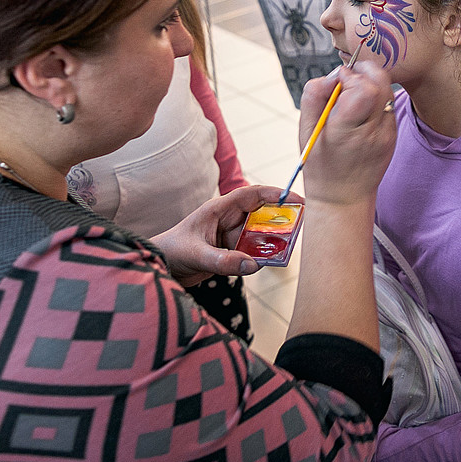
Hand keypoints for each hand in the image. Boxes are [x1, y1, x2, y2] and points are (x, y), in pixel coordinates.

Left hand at [152, 185, 287, 285]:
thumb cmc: (172, 251)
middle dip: (280, 219)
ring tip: (287, 248)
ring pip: (259, 235)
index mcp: (219, 209)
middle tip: (299, 227)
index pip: (252, 195)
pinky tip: (269, 262)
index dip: (275, 194)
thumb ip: (224, 260)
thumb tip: (253, 265)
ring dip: (272, 241)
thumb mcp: (197, 255)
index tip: (296, 200)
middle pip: (261, 214)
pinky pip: (252, 252)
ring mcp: (230, 236)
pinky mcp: (230, 252)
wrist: (160, 267)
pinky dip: (262, 256)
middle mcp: (227, 220)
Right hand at [295, 60, 395, 205]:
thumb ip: (314, 97)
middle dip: (363, 71)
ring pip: (387, 90)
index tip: (336, 81)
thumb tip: (332, 75)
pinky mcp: (393, 135)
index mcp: (345, 131)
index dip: (349, 76)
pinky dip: (376, 98)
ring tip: (353, 94)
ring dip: (371, 82)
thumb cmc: (320, 164)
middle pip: (380, 83)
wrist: (344, 197)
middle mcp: (371, 132)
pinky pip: (388, 104)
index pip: (362, 89)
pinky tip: (361, 110)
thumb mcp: (305, 131)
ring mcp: (387, 134)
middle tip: (348, 79)